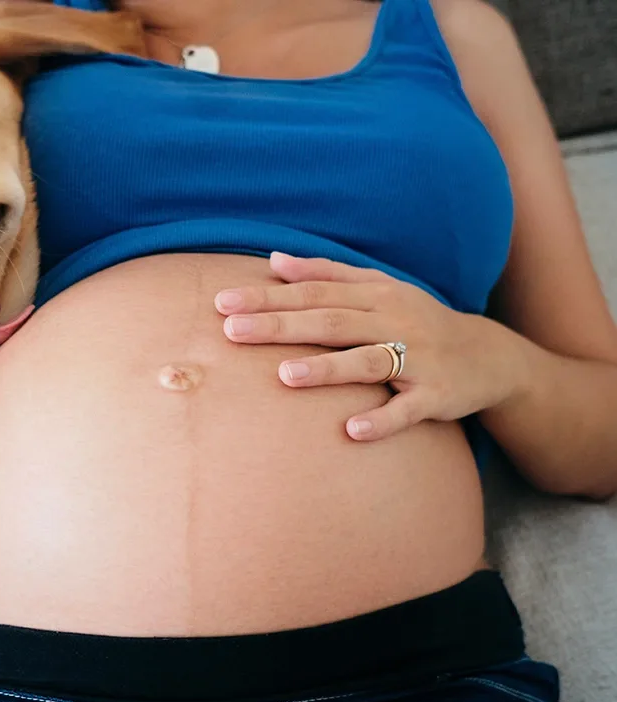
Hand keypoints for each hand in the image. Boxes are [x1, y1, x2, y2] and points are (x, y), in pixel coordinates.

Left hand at [215, 252, 526, 440]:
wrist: (489, 355)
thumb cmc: (416, 319)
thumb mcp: (378, 288)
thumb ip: (326, 273)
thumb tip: (274, 260)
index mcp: (374, 295)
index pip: (313, 292)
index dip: (268, 297)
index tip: (223, 303)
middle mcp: (393, 322)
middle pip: (330, 322)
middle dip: (281, 326)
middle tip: (232, 331)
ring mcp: (417, 359)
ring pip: (367, 362)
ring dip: (327, 369)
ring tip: (285, 375)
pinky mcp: (436, 395)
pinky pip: (407, 409)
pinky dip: (382, 420)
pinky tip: (351, 431)